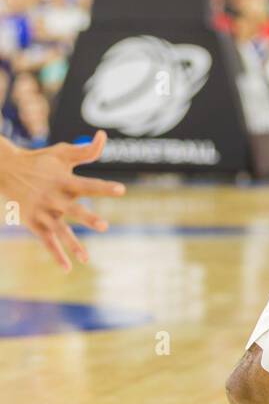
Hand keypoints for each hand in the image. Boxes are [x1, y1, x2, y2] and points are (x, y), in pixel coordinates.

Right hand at [0, 130, 125, 270]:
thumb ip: (86, 150)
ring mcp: (42, 212)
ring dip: (72, 244)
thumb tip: (103, 135)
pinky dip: (56, 255)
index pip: (88, 184)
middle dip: (88, 218)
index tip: (121, 190)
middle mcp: (54, 197)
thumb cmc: (40, 160)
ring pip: (59, 230)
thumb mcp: (62, 153)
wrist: (5, 170)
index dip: (104, 187)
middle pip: (73, 209)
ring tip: (86, 258)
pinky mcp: (33, 223)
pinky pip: (46, 241)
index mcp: (64, 181)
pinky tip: (68, 268)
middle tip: (104, 226)